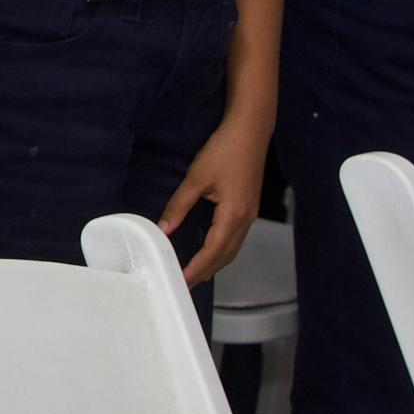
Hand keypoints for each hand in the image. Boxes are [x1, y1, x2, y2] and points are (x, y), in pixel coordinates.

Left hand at [161, 121, 267, 283]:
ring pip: (233, 249)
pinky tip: (211, 251)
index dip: (197, 267)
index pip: (213, 251)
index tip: (181, 279)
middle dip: (206, 271)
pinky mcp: (250, 208)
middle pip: (226, 256)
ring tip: (195, 274)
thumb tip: (163, 228)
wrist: (251, 131)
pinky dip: (223, 251)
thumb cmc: (224, 150)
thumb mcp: (196, 178)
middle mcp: (246, 219)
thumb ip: (179, 205)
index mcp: (234, 214)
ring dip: (215, 263)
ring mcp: (251, 215)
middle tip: (184, 283)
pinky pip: (236, 238)